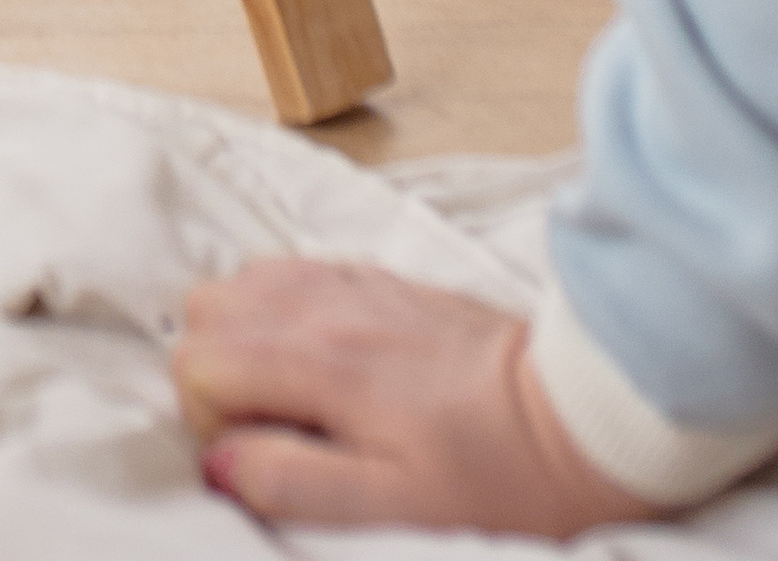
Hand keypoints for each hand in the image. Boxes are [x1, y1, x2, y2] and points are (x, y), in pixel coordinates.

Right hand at [174, 263, 650, 535]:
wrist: (579, 413)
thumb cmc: (496, 475)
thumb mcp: (396, 507)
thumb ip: (296, 482)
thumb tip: (220, 462)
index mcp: (321, 362)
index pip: (198, 359)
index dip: (209, 419)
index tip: (259, 458)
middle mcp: (326, 306)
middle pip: (208, 308)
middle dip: (216, 371)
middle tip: (272, 429)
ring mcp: (355, 284)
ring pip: (246, 281)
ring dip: (246, 337)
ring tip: (295, 397)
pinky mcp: (383, 280)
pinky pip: (297, 271)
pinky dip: (285, 312)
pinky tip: (326, 361)